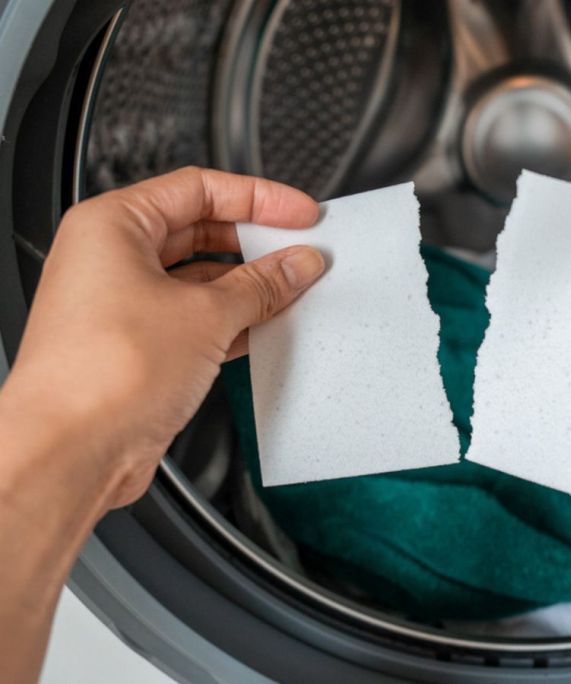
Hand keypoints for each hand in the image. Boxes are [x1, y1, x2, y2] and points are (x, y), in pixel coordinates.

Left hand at [0, 167, 323, 509]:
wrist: (70, 452)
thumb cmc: (101, 375)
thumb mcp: (206, 315)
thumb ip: (261, 285)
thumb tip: (294, 264)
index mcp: (112, 226)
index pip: (199, 189)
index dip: (258, 197)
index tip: (298, 213)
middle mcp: (109, 260)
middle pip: (199, 231)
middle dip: (254, 244)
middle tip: (298, 254)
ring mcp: (121, 305)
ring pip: (198, 279)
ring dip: (247, 287)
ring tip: (290, 292)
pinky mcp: (136, 347)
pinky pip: (193, 319)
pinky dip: (231, 320)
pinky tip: (264, 327)